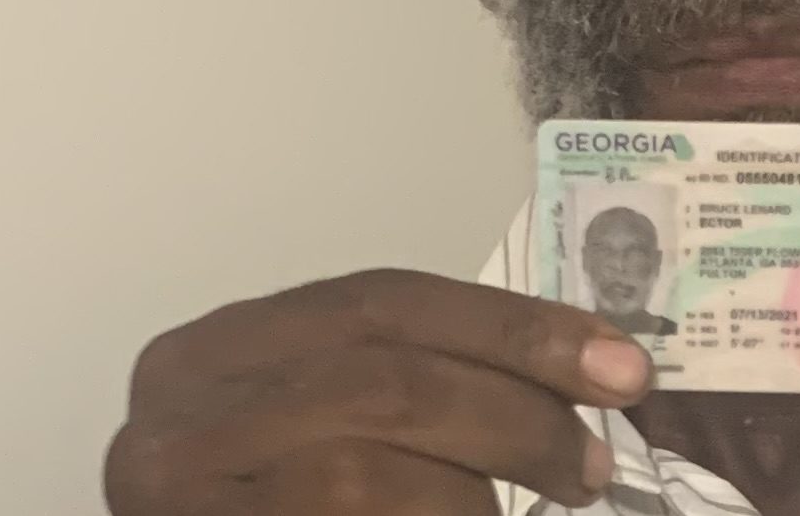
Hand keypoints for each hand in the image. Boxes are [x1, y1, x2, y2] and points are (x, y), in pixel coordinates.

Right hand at [105, 269, 650, 513]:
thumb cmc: (279, 498)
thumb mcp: (321, 420)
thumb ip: (416, 386)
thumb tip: (584, 369)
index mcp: (217, 353)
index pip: (383, 304)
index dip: (511, 328)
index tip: (618, 363)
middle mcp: (183, 417)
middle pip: (381, 383)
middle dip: (514, 414)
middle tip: (593, 462)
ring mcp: (181, 499)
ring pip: (361, 475)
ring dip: (473, 498)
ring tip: (523, 511)